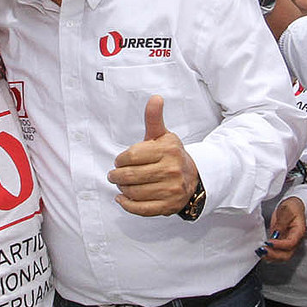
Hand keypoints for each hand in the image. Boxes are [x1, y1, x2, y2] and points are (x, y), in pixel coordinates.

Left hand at [108, 96, 198, 216]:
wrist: (193, 178)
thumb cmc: (171, 155)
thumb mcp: (163, 135)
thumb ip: (154, 118)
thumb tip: (155, 98)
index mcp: (168, 150)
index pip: (132, 156)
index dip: (120, 159)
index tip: (119, 161)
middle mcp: (171, 170)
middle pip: (130, 176)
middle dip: (117, 176)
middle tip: (113, 175)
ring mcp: (171, 190)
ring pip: (134, 192)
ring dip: (122, 189)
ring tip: (121, 185)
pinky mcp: (168, 206)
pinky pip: (141, 208)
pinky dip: (128, 204)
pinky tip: (122, 198)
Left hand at [262, 197, 305, 261]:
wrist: (292, 207)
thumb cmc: (292, 207)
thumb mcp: (287, 210)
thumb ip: (282, 222)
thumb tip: (276, 233)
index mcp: (299, 232)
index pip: (291, 243)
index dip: (280, 245)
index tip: (269, 242)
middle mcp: (294, 241)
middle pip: (286, 254)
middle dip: (274, 255)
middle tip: (263, 250)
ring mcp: (287, 243)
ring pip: (280, 256)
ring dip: (270, 256)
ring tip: (260, 252)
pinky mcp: (280, 243)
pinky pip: (275, 252)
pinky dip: (268, 253)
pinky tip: (261, 251)